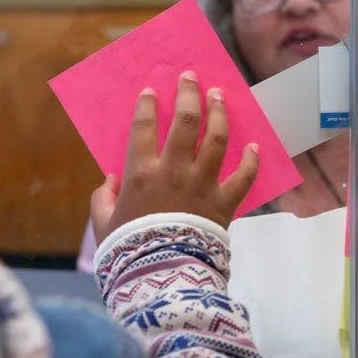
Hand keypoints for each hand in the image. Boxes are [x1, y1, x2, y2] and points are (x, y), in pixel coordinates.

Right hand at [90, 70, 259, 244]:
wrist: (162, 280)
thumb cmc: (128, 252)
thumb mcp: (104, 225)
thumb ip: (103, 199)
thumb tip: (110, 182)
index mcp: (141, 174)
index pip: (144, 127)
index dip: (148, 105)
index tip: (152, 91)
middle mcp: (174, 172)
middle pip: (185, 123)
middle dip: (189, 94)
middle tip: (190, 77)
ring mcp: (203, 185)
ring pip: (216, 139)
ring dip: (219, 113)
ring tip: (220, 95)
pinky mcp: (224, 204)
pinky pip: (243, 178)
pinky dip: (250, 161)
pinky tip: (254, 146)